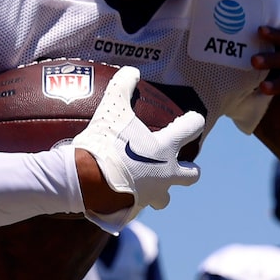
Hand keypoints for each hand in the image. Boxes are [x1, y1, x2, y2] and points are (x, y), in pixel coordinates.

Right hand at [73, 65, 205, 221]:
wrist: (86, 181)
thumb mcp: (111, 108)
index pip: (192, 128)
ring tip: (147, 184)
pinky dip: (133, 200)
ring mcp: (152, 195)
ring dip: (160, 191)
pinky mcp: (135, 209)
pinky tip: (122, 192)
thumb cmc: (104, 143)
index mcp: (166, 148)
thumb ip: (122, 86)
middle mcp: (166, 174)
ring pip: (165, 199)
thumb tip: (131, 70)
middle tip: (177, 164)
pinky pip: (140, 206)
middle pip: (192, 175)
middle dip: (188, 170)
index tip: (191, 119)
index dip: (193, 120)